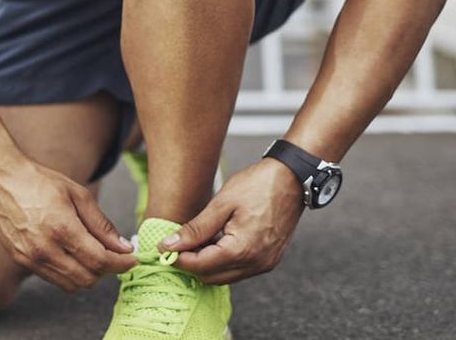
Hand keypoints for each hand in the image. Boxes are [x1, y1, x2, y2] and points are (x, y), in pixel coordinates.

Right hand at [0, 155, 136, 291]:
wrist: (1, 180)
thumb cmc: (41, 182)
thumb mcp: (78, 194)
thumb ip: (102, 224)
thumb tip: (123, 246)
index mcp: (61, 228)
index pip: (99, 260)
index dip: (121, 263)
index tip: (131, 258)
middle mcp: (44, 249)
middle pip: (87, 279)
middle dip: (107, 271)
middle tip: (115, 256)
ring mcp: (30, 258)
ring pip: (70, 284)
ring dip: (88, 275)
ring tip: (95, 255)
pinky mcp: (21, 261)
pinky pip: (53, 278)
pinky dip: (69, 272)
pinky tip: (73, 254)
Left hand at [159, 158, 303, 283]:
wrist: (292, 178)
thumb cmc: (257, 185)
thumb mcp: (221, 204)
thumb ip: (195, 229)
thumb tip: (169, 245)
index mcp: (242, 250)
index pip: (200, 266)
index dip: (178, 259)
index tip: (163, 248)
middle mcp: (256, 263)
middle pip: (211, 276)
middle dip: (191, 263)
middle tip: (178, 242)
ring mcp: (265, 264)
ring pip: (224, 276)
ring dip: (206, 263)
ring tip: (197, 238)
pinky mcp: (269, 260)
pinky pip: (239, 269)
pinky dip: (223, 260)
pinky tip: (215, 240)